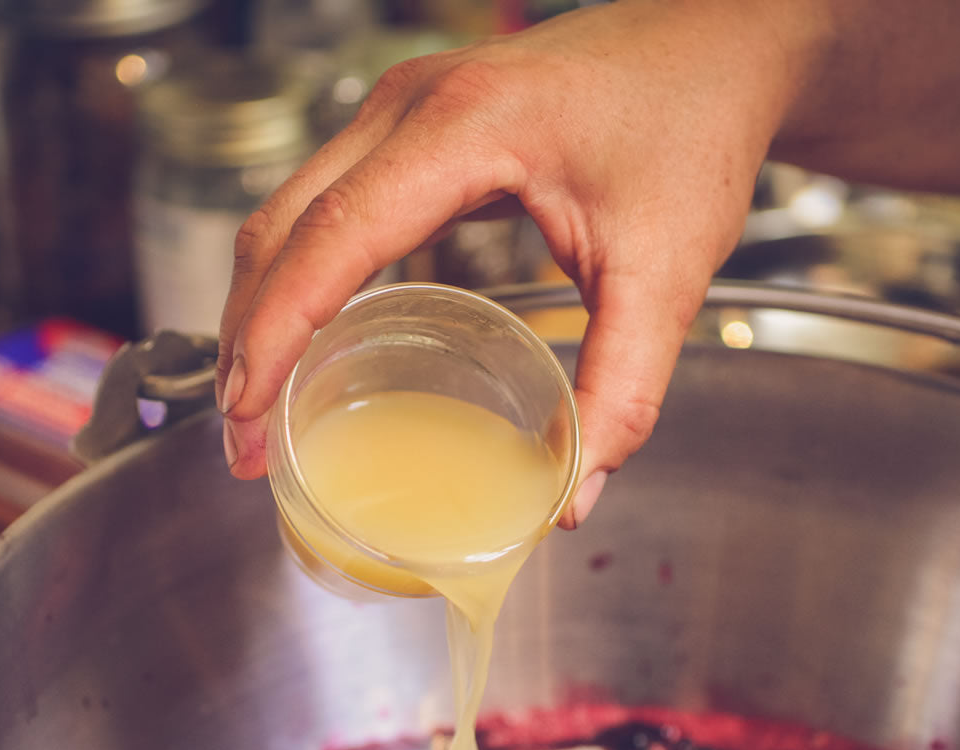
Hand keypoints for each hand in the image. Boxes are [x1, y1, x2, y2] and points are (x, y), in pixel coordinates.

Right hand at [215, 0, 807, 525]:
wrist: (718, 45)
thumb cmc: (694, 125)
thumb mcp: (668, 269)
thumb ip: (622, 387)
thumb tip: (573, 493)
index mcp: (464, 126)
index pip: (333, 236)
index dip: (275, 331)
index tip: (247, 414)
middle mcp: (412, 104)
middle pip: (283, 224)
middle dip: (247, 336)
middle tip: (241, 441)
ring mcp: (403, 106)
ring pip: (291, 210)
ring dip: (262, 305)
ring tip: (258, 405)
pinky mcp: (413, 124)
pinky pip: (325, 201)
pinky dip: (299, 275)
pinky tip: (304, 339)